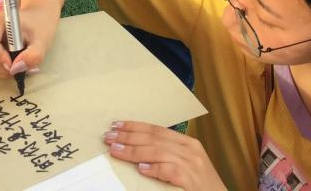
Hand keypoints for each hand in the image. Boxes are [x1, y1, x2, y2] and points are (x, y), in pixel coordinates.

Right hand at [0, 3, 61, 79]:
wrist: (41, 15)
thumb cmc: (41, 24)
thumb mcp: (42, 41)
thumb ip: (32, 56)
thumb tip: (15, 69)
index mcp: (0, 22)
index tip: (12, 62)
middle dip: (3, 66)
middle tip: (21, 67)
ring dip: (5, 68)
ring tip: (22, 64)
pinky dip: (5, 66)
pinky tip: (18, 61)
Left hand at [103, 122, 225, 190]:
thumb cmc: (201, 187)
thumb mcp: (187, 164)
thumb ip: (168, 155)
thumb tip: (140, 153)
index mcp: (188, 143)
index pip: (157, 130)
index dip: (135, 126)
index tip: (117, 125)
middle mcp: (191, 150)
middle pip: (154, 138)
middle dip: (129, 136)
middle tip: (109, 136)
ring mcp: (192, 165)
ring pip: (158, 152)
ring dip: (134, 151)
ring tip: (116, 150)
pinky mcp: (191, 181)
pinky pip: (171, 170)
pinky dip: (156, 168)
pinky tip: (142, 169)